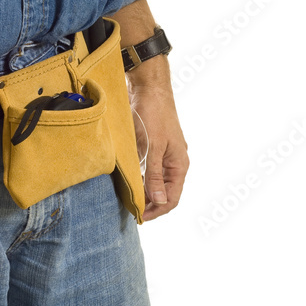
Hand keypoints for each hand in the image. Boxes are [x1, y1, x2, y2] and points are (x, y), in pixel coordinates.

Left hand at [127, 58, 189, 221]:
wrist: (148, 88)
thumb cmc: (153, 115)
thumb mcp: (152, 147)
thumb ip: (155, 175)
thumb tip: (159, 201)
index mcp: (179, 165)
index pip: (171, 199)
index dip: (156, 211)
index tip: (138, 217)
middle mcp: (174, 162)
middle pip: (164, 193)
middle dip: (149, 204)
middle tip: (129, 209)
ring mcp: (164, 155)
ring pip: (155, 182)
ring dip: (143, 191)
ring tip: (126, 198)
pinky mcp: (153, 147)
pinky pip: (149, 170)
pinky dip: (139, 178)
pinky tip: (127, 181)